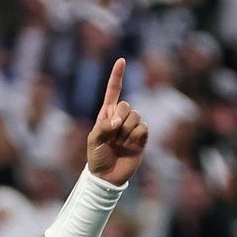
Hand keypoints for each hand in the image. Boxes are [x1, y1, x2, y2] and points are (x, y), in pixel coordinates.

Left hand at [86, 58, 147, 185]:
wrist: (107, 176)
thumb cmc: (96, 158)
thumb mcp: (93, 141)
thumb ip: (103, 127)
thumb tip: (119, 120)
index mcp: (106, 115)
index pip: (113, 92)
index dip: (117, 76)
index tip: (121, 60)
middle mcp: (120, 118)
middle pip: (126, 105)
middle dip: (119, 118)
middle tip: (112, 134)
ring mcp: (132, 127)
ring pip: (136, 116)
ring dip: (126, 131)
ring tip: (119, 143)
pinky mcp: (142, 137)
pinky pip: (143, 128)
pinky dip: (135, 137)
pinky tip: (129, 146)